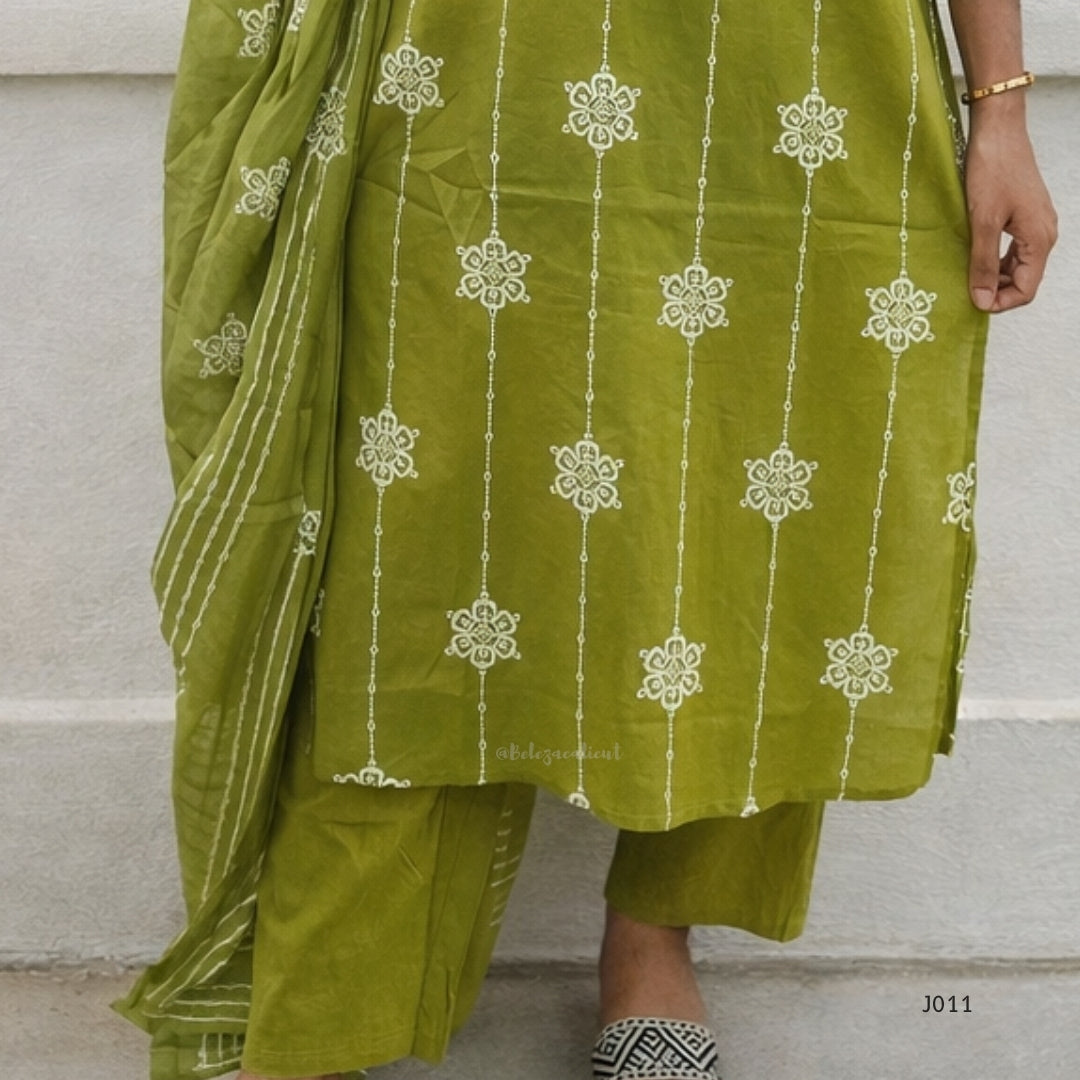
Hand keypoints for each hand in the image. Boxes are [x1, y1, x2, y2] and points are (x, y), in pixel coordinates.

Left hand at [963, 99, 1056, 312]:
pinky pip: (1012, 248)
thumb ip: (983, 264)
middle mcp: (1043, 233)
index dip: (1000, 303)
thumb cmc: (991, 170)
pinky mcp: (1023, 213)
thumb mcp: (983, 222)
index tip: (972, 304)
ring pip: (1018, 265)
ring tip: (965, 276)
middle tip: (964, 292)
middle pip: (1024, 279)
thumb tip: (983, 300)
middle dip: (996, 291)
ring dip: (994, 276)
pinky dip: (994, 259)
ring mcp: (1035, 223)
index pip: (1027, 290)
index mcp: (1040, 239)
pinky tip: (973, 257)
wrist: (998, 129)